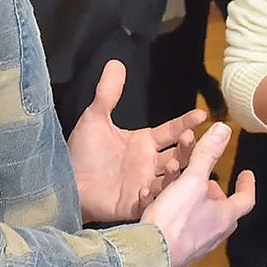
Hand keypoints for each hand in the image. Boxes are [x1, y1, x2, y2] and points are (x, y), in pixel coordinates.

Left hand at [69, 60, 207, 222]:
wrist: (65, 182)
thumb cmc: (81, 152)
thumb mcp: (94, 119)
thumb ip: (107, 93)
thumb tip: (115, 63)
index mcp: (145, 142)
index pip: (172, 130)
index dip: (186, 123)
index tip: (202, 115)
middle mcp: (150, 163)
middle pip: (179, 154)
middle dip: (188, 148)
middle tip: (190, 140)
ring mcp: (146, 184)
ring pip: (171, 179)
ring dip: (176, 173)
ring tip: (173, 166)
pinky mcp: (136, 204)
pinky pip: (152, 201)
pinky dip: (154, 196)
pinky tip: (148, 189)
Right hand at [141, 123, 254, 266]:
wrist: (149, 256)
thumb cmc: (175, 220)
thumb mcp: (191, 181)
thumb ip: (206, 155)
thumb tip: (224, 130)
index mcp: (224, 217)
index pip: (245, 199)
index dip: (246, 184)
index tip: (246, 173)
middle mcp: (214, 234)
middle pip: (221, 210)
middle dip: (214, 193)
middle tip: (207, 181)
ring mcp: (196, 245)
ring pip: (198, 218)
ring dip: (190, 201)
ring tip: (178, 188)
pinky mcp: (176, 253)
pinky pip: (177, 228)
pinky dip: (170, 214)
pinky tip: (155, 205)